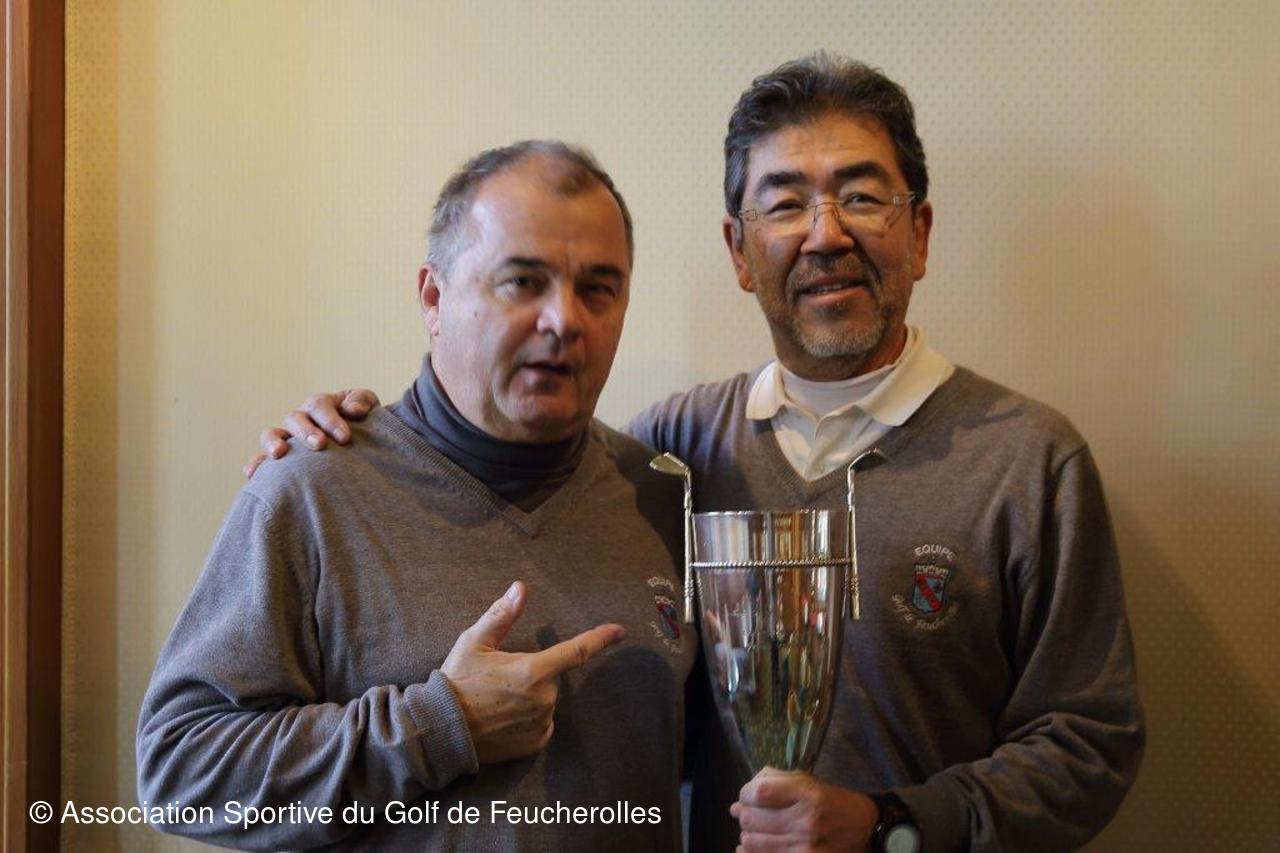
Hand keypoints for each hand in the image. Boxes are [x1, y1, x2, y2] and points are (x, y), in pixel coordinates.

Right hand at [243, 388, 379, 477]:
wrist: (361, 438)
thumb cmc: (363, 419)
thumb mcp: (367, 404)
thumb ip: (362, 401)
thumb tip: (352, 409)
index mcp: (320, 405)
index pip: (318, 406)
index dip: (330, 420)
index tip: (345, 437)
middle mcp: (301, 419)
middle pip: (294, 419)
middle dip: (306, 431)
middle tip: (320, 445)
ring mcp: (289, 438)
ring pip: (272, 435)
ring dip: (273, 443)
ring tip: (279, 454)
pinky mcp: (284, 458)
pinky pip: (264, 459)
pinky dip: (257, 465)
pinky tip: (253, 475)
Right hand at [441, 581, 624, 763]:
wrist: (440, 731)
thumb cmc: (456, 682)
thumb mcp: (473, 642)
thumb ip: (501, 615)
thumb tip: (520, 588)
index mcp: (532, 670)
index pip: (576, 651)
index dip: (600, 638)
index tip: (619, 630)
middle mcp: (543, 699)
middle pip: (549, 678)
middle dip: (531, 674)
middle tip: (498, 680)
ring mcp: (541, 723)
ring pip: (545, 701)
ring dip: (529, 698)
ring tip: (496, 702)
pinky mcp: (535, 743)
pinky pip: (541, 724)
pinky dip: (529, 719)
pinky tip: (503, 718)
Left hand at [732, 768, 877, 851]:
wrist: (866, 830)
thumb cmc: (833, 802)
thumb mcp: (808, 782)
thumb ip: (774, 782)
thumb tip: (740, 801)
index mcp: (808, 794)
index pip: (758, 793)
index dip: (746, 794)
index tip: (749, 796)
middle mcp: (806, 821)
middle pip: (751, 819)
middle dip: (745, 815)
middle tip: (750, 814)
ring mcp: (804, 847)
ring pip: (752, 842)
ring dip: (748, 835)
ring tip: (756, 830)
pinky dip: (751, 852)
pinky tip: (753, 847)